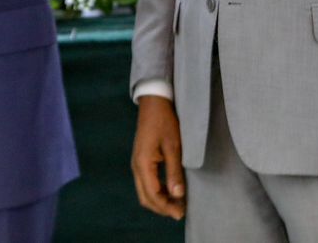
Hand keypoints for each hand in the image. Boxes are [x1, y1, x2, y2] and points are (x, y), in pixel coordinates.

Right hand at [131, 96, 185, 219]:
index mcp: (142, 163)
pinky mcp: (141, 159)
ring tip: (178, 204)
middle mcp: (136, 166)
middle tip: (180, 212)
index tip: (181, 213)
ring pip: (144, 191)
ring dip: (159, 200)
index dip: (166, 207)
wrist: (154, 103)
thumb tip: (177, 195)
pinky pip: (146, 183)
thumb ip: (174, 172)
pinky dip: (157, 191)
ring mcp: (137, 163)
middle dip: (161, 208)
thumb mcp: (173, 147)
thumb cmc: (165, 122)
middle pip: (145, 197)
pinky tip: (171, 191)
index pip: (152, 194)